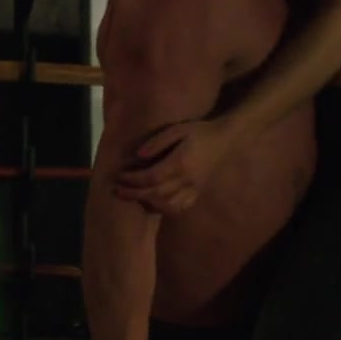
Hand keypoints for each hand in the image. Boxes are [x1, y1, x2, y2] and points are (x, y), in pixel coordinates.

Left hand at [113, 118, 231, 214]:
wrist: (224, 140)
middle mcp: (186, 180)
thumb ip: (157, 142)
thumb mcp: (178, 129)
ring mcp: (193, 189)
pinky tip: (153, 203)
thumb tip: (138, 156)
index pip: (151, 178)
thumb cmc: (199, 131)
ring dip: (147, 203)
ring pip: (167, 205)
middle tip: (116, 191)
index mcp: (180, 163)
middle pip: (156, 194)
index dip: (132, 179)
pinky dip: (164, 209)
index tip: (119, 176)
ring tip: (132, 196)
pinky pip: (179, 208)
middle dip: (133, 194)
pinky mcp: (197, 193)